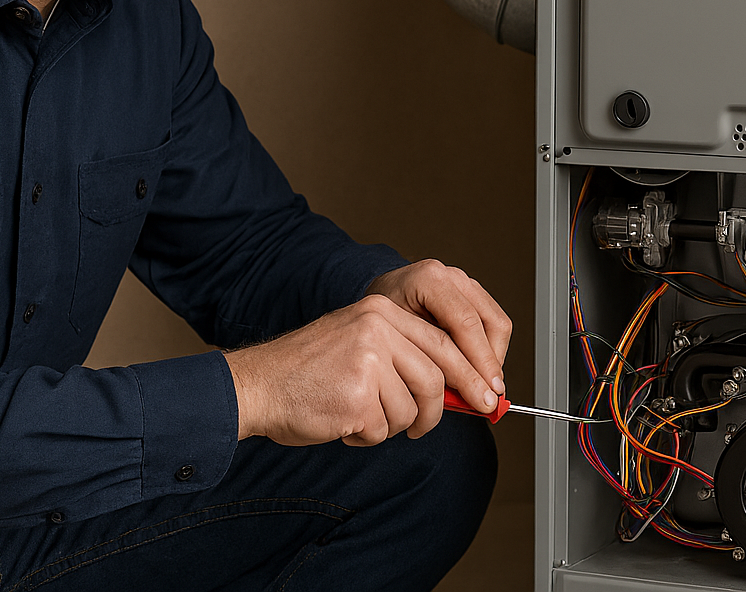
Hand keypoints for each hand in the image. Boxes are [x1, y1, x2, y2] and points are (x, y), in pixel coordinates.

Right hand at [224, 282, 504, 445]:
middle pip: (435, 377)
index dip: (471, 373)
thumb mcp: (360, 343)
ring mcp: (368, 361)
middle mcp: (378, 329)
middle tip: (436, 425)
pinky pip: (383, 428)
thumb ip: (405, 356)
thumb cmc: (310, 372)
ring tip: (362, 416)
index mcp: (382, 311)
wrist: (258, 385)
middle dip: (443, 408)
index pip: (444, 342)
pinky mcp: (357, 396)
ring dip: (391, 424)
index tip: (487, 396)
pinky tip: (343, 423)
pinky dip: (367, 435)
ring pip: (411, 409)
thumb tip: (458, 388)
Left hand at [364, 259, 511, 405]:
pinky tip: (477, 371)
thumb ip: (428, 361)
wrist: (378, 304)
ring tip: (482, 386)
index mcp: (429, 280)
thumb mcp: (395, 341)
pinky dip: (491, 351)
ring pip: (498, 324)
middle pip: (491, 322)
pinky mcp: (473, 293)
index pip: (466, 323)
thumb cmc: (381, 323)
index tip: (487, 391)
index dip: (480, 361)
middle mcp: (451, 276)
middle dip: (491, 365)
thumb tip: (461, 395)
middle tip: (490, 396)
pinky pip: (494, 323)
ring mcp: (465, 282)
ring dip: (494, 359)